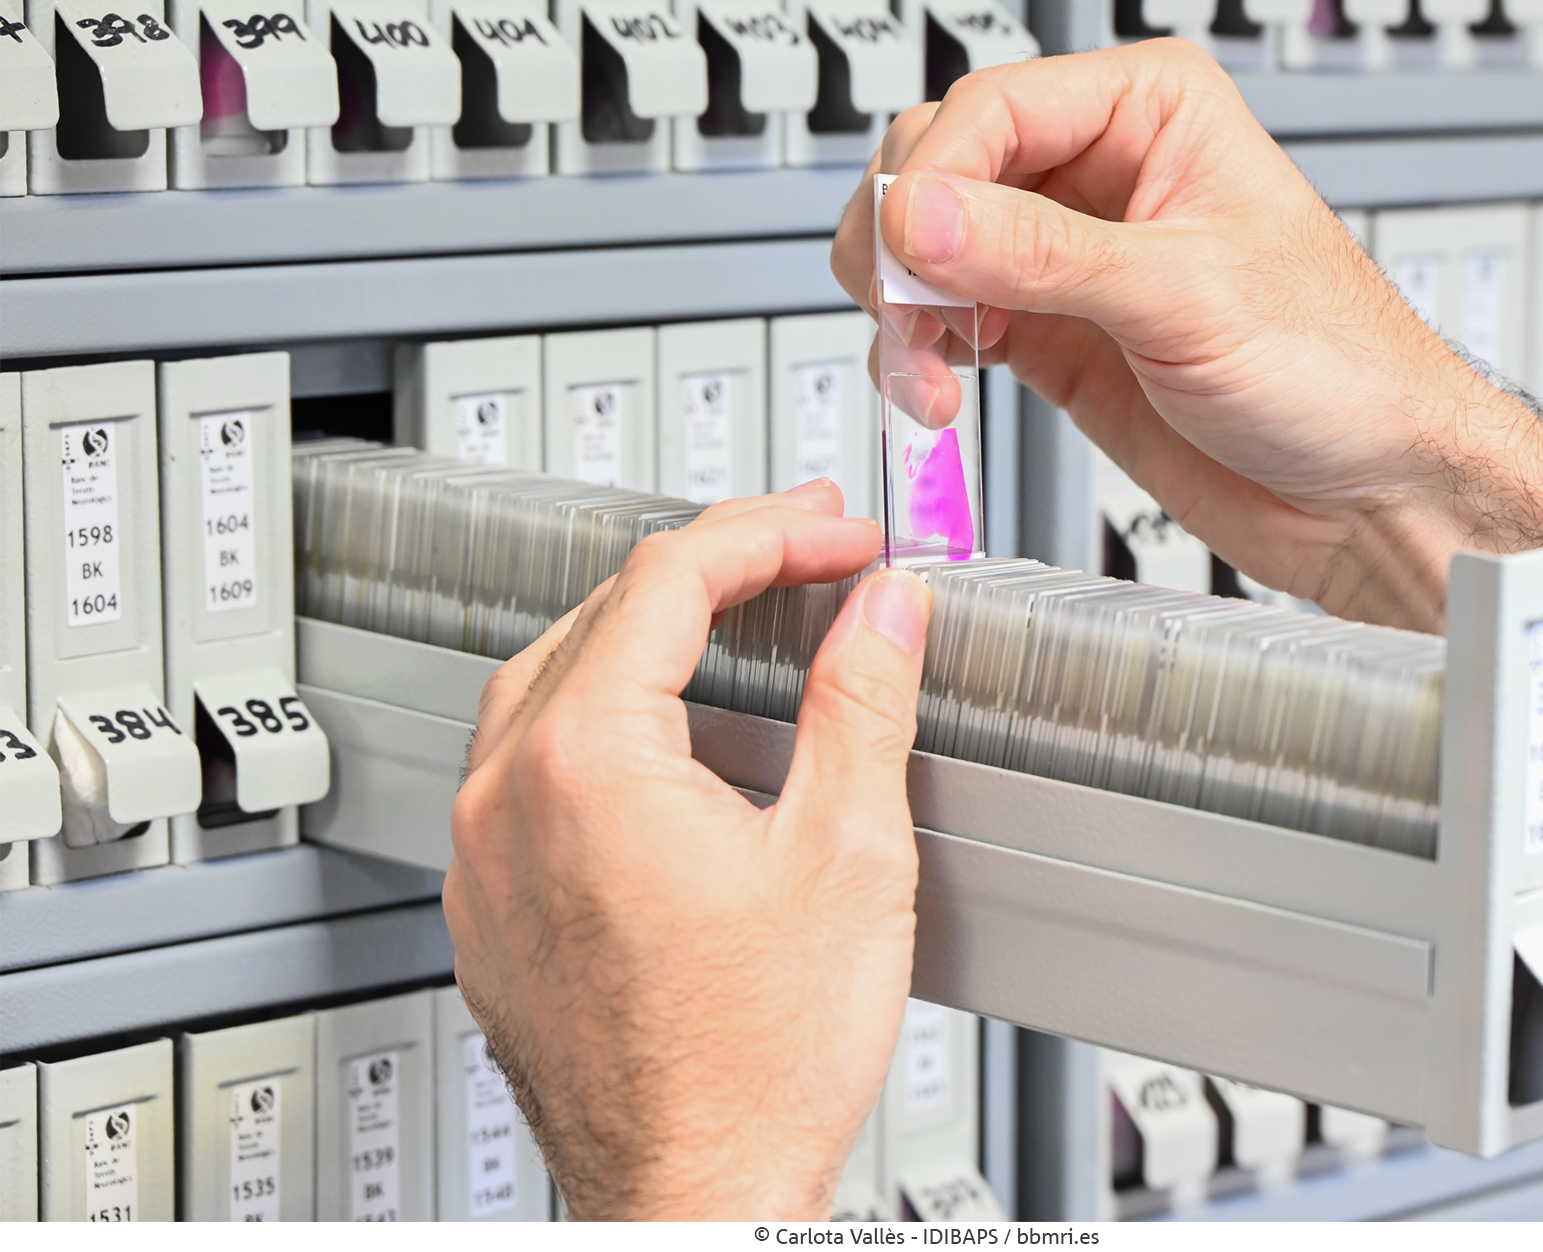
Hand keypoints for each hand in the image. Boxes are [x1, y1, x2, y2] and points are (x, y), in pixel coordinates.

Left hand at [442, 483, 933, 1219]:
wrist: (692, 1196)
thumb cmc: (755, 1067)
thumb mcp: (848, 856)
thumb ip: (862, 703)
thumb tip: (881, 607)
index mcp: (586, 764)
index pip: (670, 577)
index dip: (771, 536)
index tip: (840, 539)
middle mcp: (506, 799)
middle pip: (601, 611)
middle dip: (715, 564)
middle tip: (808, 550)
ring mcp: (482, 857)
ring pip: (550, 678)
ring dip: (648, 628)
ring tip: (739, 611)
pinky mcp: (488, 906)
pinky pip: (524, 761)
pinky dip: (600, 709)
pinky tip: (665, 727)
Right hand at [832, 40, 1542, 631]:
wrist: (1366, 495)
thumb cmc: (1340, 369)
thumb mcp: (1188, 295)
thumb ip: (1044, 253)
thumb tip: (922, 216)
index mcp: (1150, 112)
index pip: (991, 109)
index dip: (932, 182)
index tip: (906, 257)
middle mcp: (1100, 172)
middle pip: (938, 170)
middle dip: (903, 248)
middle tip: (909, 319)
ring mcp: (1066, 259)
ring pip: (925, 249)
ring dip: (902, 311)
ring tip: (927, 373)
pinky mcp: (1049, 336)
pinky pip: (944, 322)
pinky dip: (919, 355)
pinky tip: (940, 390)